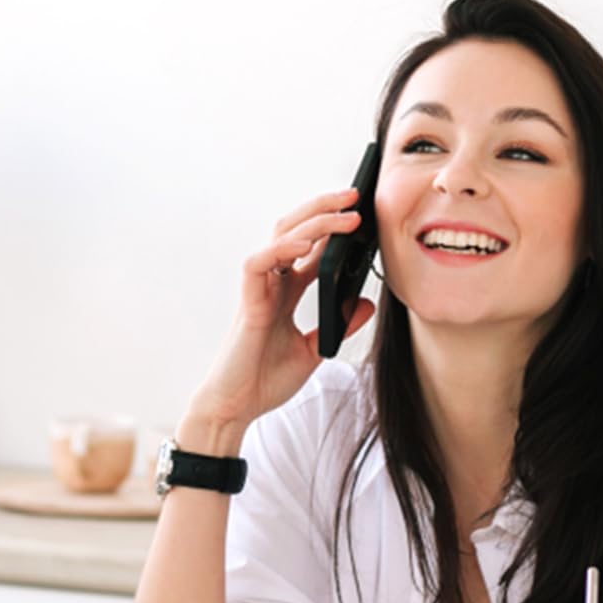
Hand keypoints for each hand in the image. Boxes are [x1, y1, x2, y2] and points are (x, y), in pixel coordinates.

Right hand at [188, 188, 376, 440]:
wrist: (237, 408)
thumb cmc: (265, 380)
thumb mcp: (316, 350)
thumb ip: (338, 324)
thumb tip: (364, 302)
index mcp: (286, 291)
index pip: (311, 246)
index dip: (334, 226)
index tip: (363, 213)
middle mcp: (272, 283)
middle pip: (295, 229)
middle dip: (325, 208)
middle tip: (357, 195)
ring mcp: (259, 289)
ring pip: (280, 236)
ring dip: (314, 220)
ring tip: (346, 212)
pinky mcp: (248, 302)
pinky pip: (258, 263)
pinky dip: (282, 249)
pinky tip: (307, 245)